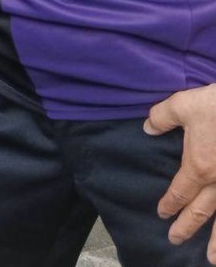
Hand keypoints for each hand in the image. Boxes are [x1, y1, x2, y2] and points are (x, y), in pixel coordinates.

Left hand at [145, 82, 215, 261]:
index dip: (170, 204)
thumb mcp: (183, 105)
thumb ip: (162, 117)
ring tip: (211, 259)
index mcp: (198, 166)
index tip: (162, 214)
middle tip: (175, 240)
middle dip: (187, 226)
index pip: (180, 191)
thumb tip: (147, 128)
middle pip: (201, 211)